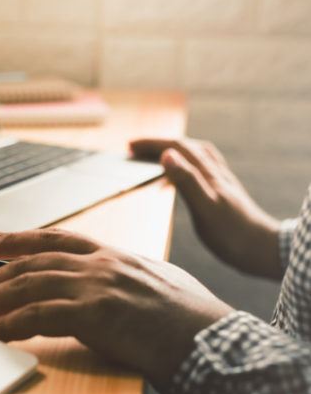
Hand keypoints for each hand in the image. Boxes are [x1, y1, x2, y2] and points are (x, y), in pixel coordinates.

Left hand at [0, 229, 232, 382]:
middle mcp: (98, 262)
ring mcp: (96, 284)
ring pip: (26, 285)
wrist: (212, 339)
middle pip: (28, 262)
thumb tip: (95, 295)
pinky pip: (38, 316)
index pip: (52, 238)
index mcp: (111, 253)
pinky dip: (8, 325)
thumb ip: (116, 283)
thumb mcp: (150, 285)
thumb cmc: (187, 319)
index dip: (15, 240)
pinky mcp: (95, 313)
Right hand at [131, 138, 281, 278]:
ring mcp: (222, 182)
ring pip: (197, 155)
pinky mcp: (226, 193)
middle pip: (186, 147)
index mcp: (208, 174)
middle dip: (160, 144)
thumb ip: (186, 181)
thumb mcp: (204, 209)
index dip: (152, 143)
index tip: (130, 146)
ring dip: (175, 150)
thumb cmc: (232, 235)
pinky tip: (184, 177)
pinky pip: (204, 169)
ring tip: (157, 155)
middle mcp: (216, 173)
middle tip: (136, 150)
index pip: (178, 147)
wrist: (263, 250)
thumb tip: (166, 154)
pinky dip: (188, 165)